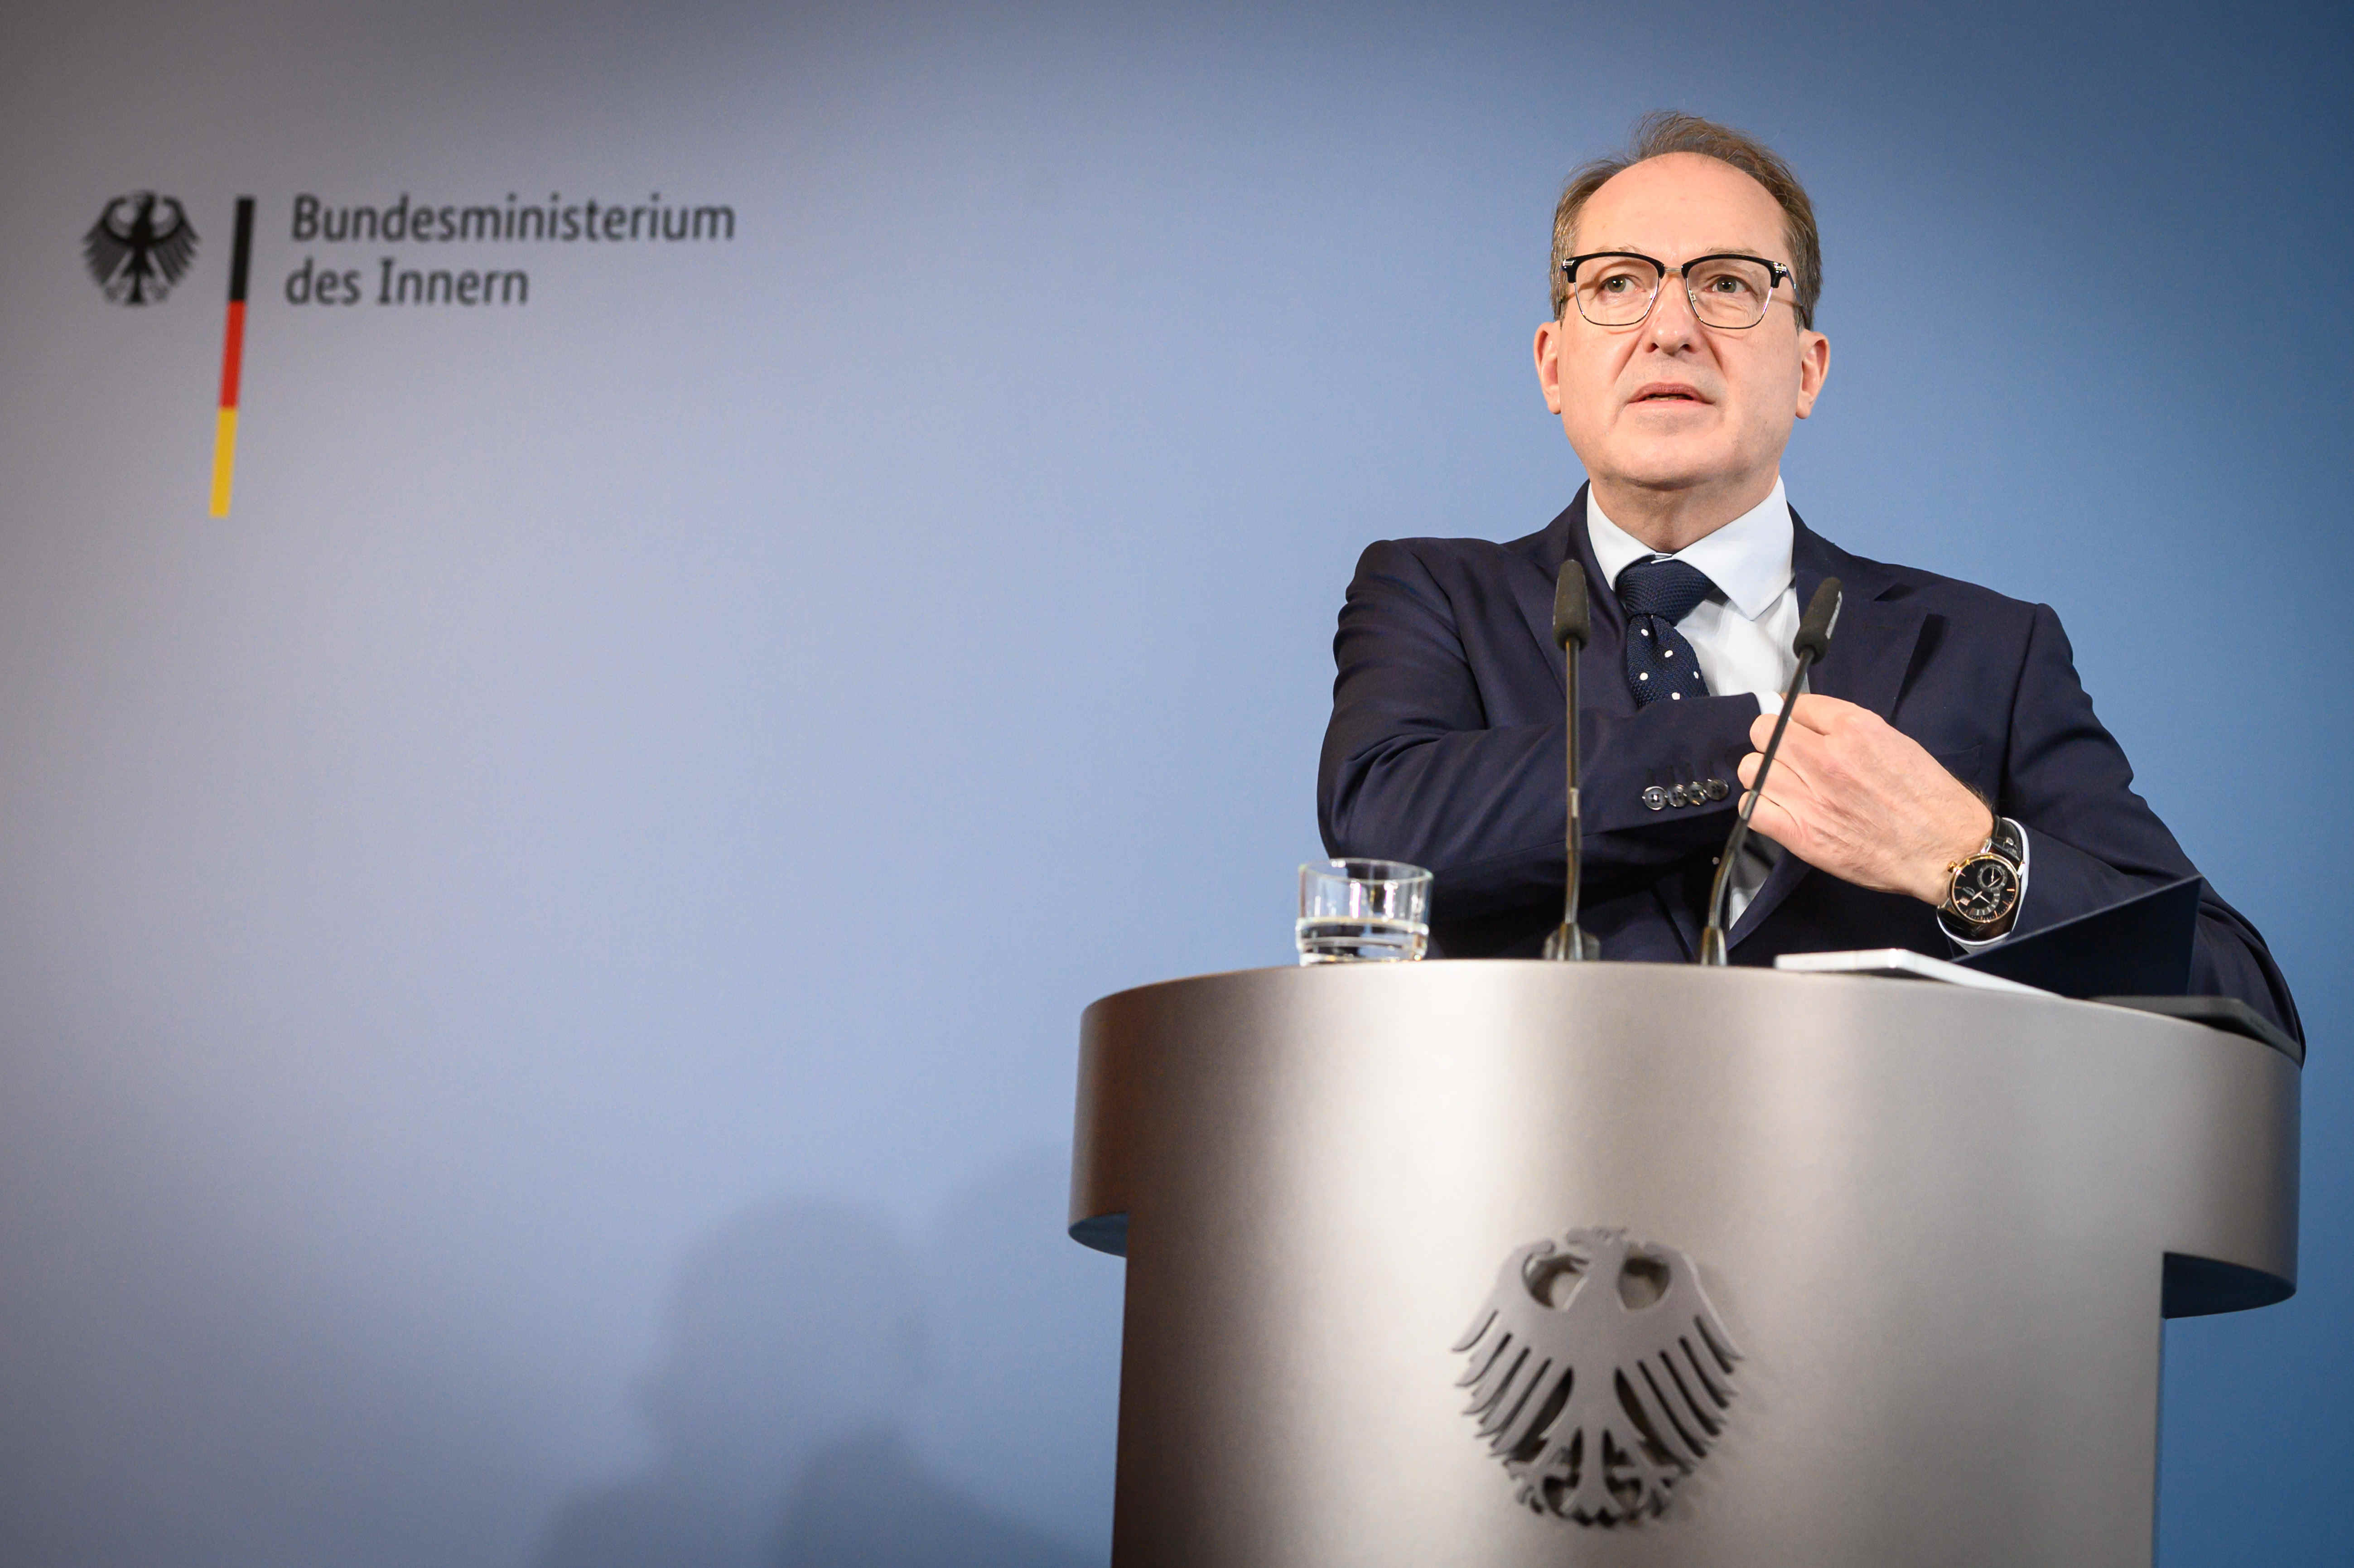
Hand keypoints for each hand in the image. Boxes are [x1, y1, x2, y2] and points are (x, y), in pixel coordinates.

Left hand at [1737, 695, 1992, 905]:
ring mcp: (1811, 796)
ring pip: (1752, 768)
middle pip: (1764, 731)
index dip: (1797, 719)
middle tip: (1791, 760)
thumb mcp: (1896, 742)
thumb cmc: (1928, 798)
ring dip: (1765, 775)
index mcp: (1855, 728)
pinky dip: (1758, 807)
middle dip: (1774, 742)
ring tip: (1785, 786)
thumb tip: (1813, 727)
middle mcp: (1826, 757)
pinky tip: (1777, 810)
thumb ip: (1850, 732)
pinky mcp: (1802, 834)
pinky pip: (1751, 808)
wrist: (1945, 849)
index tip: (1801, 732)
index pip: (1796, 705)